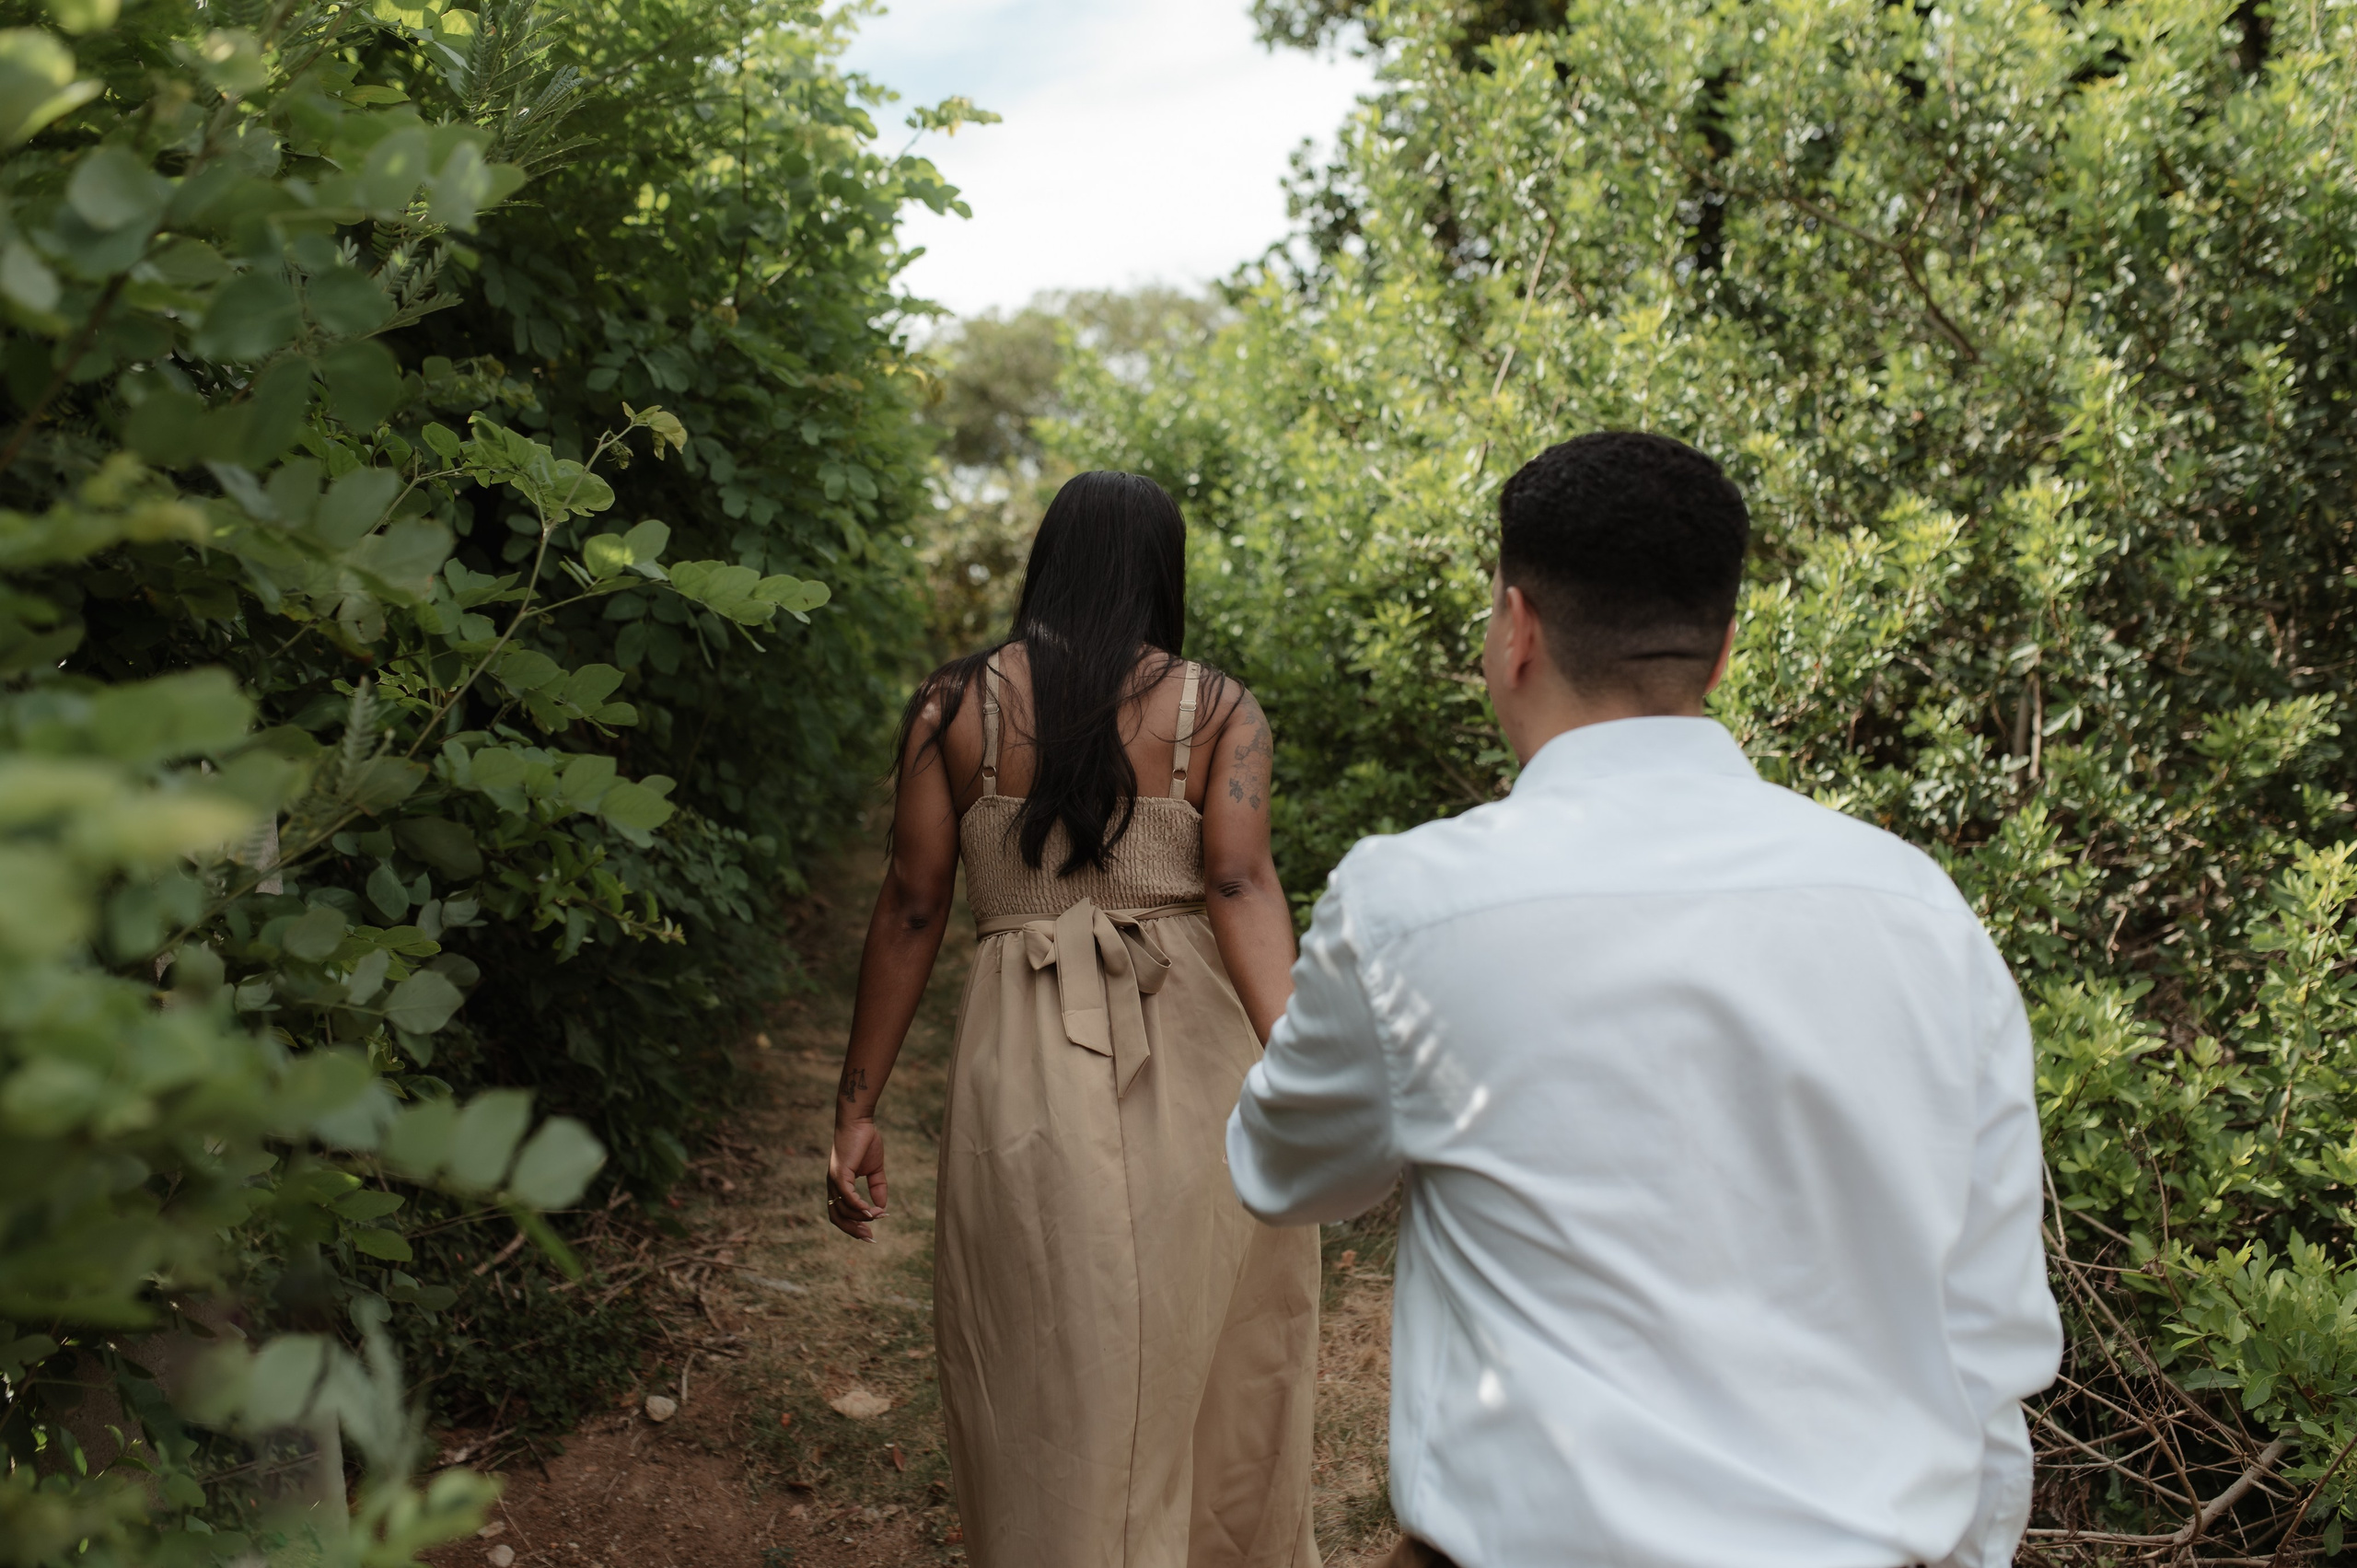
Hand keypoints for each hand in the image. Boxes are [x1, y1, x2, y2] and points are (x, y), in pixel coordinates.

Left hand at [827, 1119, 886, 1240]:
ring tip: (878, 1216)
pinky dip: (858, 1206)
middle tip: (870, 1237)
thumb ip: (877, 1187)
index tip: (871, 1233)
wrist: (859, 1122)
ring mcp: (834, 1180)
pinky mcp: (839, 1173)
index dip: (853, 1226)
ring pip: (843, 1209)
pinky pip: (847, 1196)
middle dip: (853, 1230)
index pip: (841, 1213)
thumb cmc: (865, 1141)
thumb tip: (881, 1207)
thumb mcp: (875, 1169)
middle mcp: (832, 1186)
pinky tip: (870, 1211)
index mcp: (839, 1186)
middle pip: (837, 1217)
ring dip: (861, 1217)